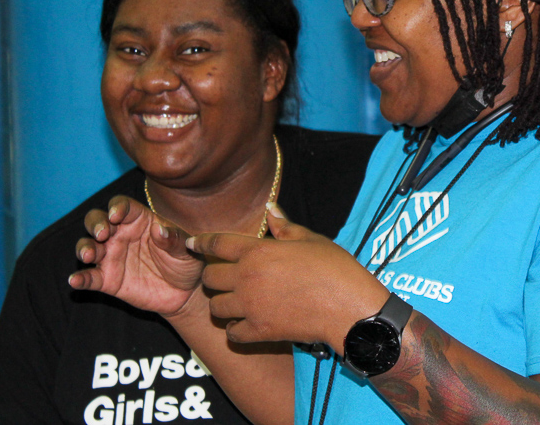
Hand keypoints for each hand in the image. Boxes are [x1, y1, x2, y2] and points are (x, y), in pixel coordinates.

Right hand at [69, 195, 203, 315]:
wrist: (185, 292)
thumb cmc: (186, 262)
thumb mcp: (186, 249)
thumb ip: (174, 238)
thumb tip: (159, 228)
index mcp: (140, 221)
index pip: (122, 206)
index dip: (116, 207)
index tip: (116, 216)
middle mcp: (121, 236)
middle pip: (97, 220)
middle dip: (95, 223)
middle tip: (102, 233)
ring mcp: (112, 257)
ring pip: (87, 245)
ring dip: (84, 247)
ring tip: (88, 255)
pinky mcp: (107, 280)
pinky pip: (89, 278)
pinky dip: (79, 278)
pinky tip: (75, 280)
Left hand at [190, 205, 388, 347]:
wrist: (349, 307)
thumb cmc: (335, 268)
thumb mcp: (311, 239)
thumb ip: (284, 226)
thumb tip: (269, 207)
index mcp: (259, 251)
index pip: (218, 243)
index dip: (201, 242)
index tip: (191, 243)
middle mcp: (248, 278)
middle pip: (209, 278)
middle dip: (212, 275)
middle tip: (223, 277)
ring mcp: (251, 307)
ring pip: (216, 307)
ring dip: (222, 303)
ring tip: (235, 301)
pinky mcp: (259, 331)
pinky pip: (231, 332)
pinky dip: (234, 329)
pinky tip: (245, 323)